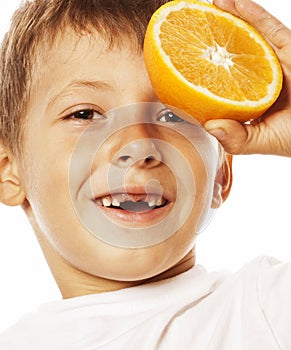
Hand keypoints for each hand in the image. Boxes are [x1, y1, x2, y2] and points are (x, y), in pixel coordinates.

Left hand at [204, 0, 290, 156]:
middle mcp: (260, 77)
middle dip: (215, 38)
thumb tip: (209, 127)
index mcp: (249, 97)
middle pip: (234, 53)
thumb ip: (235, 139)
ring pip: (249, 35)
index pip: (222, 80)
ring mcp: (274, 63)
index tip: (185, 61)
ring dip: (230, 18)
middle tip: (193, 26)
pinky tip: (235, 4)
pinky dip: (253, 14)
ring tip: (210, 7)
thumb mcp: (259, 142)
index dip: (205, 70)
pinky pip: (270, 29)